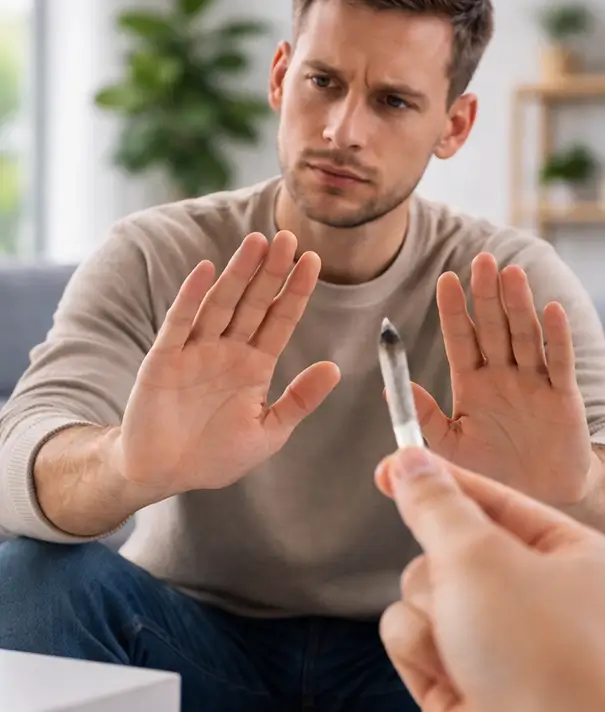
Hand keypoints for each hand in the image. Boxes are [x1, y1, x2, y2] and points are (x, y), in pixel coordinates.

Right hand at [114, 231, 339, 495]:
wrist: (163, 474)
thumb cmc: (215, 456)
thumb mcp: (269, 432)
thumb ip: (300, 400)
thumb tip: (334, 368)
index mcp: (254, 366)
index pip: (280, 320)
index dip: (296, 291)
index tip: (313, 261)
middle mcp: (227, 351)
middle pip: (254, 303)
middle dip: (271, 271)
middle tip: (289, 237)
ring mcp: (195, 351)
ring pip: (221, 304)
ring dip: (238, 273)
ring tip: (256, 241)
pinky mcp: (164, 358)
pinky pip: (180, 322)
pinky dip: (191, 296)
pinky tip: (207, 271)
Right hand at [375, 447, 604, 711]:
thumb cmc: (547, 653)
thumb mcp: (483, 554)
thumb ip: (437, 506)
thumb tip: (412, 463)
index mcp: (564, 556)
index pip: (490, 502)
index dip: (438, 482)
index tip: (390, 465)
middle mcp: (531, 598)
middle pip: (444, 551)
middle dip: (439, 571)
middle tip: (463, 592)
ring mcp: (495, 645)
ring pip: (418, 595)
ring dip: (429, 616)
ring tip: (465, 649)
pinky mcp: (459, 685)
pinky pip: (409, 640)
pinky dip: (420, 653)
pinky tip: (453, 680)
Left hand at [414, 252, 593, 507]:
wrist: (537, 497)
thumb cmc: (491, 470)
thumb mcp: (451, 446)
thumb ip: (423, 420)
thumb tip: (386, 394)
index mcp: (472, 382)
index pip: (461, 338)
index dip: (454, 310)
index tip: (445, 280)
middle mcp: (502, 375)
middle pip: (493, 327)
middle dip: (485, 295)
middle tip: (480, 260)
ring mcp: (533, 382)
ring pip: (525, 336)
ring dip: (519, 305)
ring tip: (511, 273)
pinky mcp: (563, 397)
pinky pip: (559, 362)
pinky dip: (558, 337)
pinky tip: (553, 309)